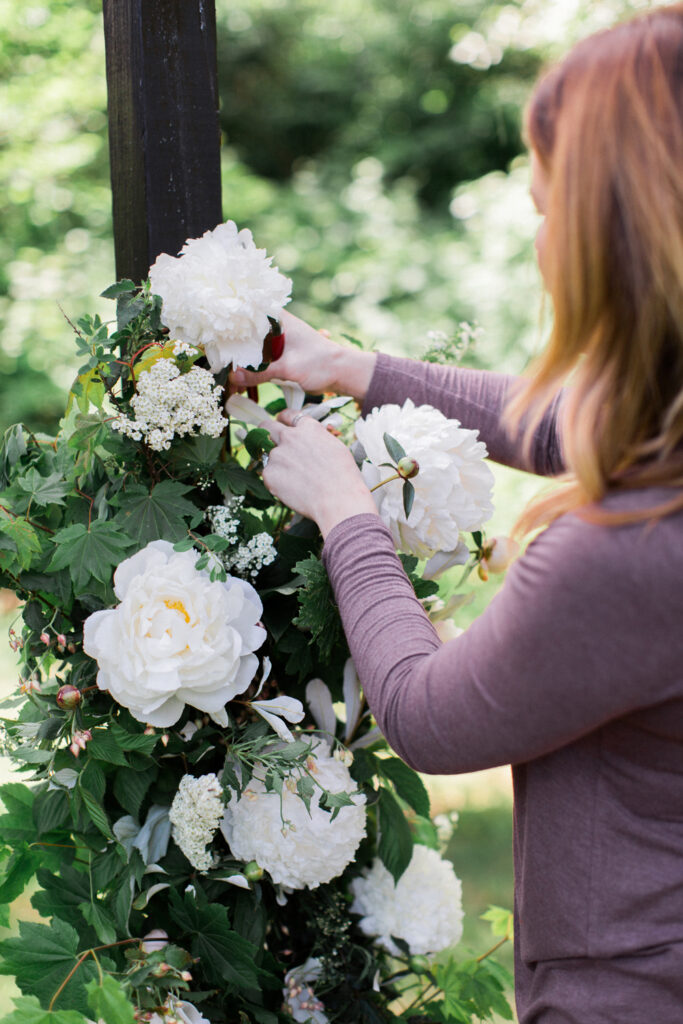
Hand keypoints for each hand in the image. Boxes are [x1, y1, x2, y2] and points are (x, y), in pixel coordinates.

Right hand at [229, 310, 376, 399]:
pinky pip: (262, 360)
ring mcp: (280, 341)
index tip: (213, 331)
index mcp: (280, 319)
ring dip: (243, 360)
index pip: (249, 313)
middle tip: (215, 357)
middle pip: (249, 334)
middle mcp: (279, 327)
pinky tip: (241, 378)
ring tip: (225, 370)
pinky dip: (253, 368)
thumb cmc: (320, 363)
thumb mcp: (288, 368)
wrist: (343, 373)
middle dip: (233, 346)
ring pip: (254, 349)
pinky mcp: (283, 355)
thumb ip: (260, 373)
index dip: (231, 321)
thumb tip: (234, 377)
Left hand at [261, 409, 379, 537]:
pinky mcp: (269, 474)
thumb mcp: (335, 447)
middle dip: (267, 432)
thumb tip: (308, 443)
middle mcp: (289, 436)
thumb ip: (316, 440)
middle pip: (267, 426)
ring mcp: (277, 455)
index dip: (283, 420)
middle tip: (270, 441)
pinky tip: (293, 490)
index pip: (288, 415)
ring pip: (269, 455)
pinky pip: (268, 475)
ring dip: (277, 463)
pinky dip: (277, 482)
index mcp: (307, 427)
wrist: (338, 499)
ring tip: (295, 480)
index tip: (281, 424)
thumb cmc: (344, 476)